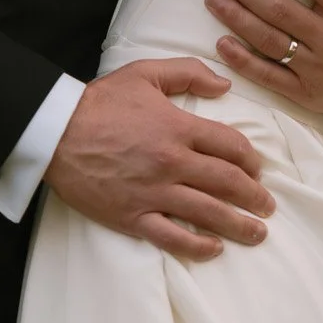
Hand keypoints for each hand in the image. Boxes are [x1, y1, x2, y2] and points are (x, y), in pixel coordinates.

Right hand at [44, 58, 273, 260]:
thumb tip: (224, 85)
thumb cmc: (99, 101)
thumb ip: (188, 73)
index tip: (258, 169)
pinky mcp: (133, 215)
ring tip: (258, 233)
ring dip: (239, 225)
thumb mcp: (145, 73)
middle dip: (254, 196)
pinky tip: (214, 248)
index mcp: (179, 128)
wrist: (55, 131)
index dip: (251, 159)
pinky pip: (172, 237)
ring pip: (208, 213)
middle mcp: (173, 162)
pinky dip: (197, 246)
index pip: (230, 146)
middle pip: (228, 182)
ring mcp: (154, 192)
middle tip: (268, 206)